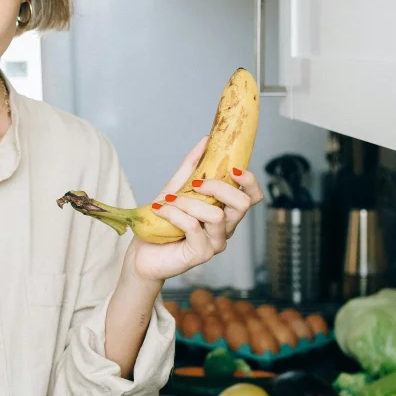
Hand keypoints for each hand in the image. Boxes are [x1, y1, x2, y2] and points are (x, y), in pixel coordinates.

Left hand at [124, 137, 263, 284]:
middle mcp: (226, 228)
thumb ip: (193, 166)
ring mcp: (216, 243)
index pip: (253, 196)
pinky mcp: (201, 254)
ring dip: (188, 203)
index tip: (232, 168)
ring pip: (216, 215)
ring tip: (168, 201)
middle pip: (243, 204)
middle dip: (218, 187)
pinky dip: (174, 214)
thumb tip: (206, 140)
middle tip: (195, 185)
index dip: (249, 180)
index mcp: (225, 211)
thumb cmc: (162, 223)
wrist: (143, 253)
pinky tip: (161, 210)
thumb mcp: (177, 188)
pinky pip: (193, 226)